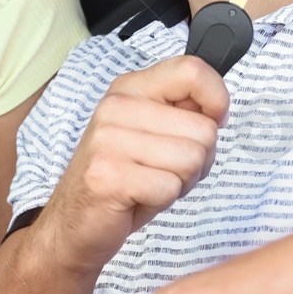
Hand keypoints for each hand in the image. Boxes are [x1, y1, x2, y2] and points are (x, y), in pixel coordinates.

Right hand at [36, 55, 228, 278]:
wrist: (73, 223)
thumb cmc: (122, 179)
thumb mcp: (152, 132)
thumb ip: (183, 113)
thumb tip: (218, 112)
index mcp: (131, 88)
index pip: (192, 70)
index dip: (217, 100)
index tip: (212, 122)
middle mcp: (116, 106)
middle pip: (204, 128)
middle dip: (198, 159)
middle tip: (163, 170)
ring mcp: (109, 140)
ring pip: (192, 158)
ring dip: (181, 181)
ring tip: (150, 184)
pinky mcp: (109, 175)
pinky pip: (171, 187)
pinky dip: (163, 200)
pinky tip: (137, 198)